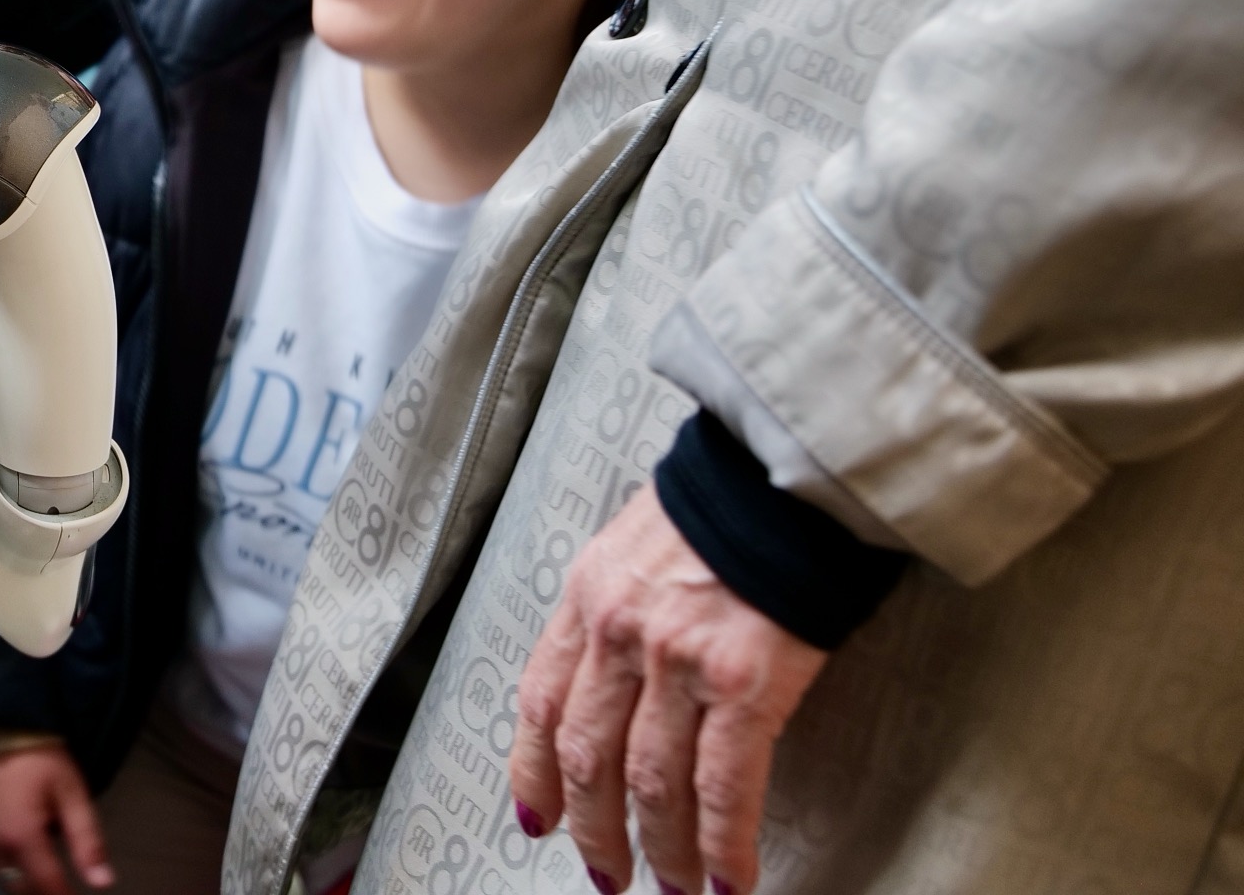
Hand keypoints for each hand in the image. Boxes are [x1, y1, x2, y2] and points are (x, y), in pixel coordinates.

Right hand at [0, 742, 112, 894]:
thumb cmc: (38, 757)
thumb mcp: (71, 792)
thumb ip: (87, 840)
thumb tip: (103, 882)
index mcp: (21, 836)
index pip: (47, 887)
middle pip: (19, 891)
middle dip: (42, 894)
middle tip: (60, 888)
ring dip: (20, 888)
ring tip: (40, 882)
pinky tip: (15, 869)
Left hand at [510, 488, 826, 894]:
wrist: (790, 470)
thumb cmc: (726, 503)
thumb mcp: (638, 542)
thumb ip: (620, 605)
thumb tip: (619, 671)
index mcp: (589, 596)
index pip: (540, 700)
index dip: (533, 771)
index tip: (536, 817)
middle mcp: (620, 632)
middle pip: (588, 756)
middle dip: (593, 829)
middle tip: (607, 873)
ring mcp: (678, 661)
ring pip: (651, 783)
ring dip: (662, 849)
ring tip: (674, 886)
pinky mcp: (745, 683)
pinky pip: (724, 787)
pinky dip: (723, 844)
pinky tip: (728, 879)